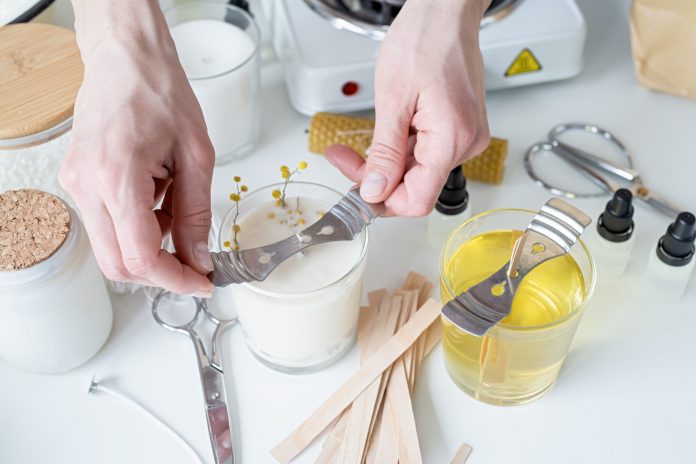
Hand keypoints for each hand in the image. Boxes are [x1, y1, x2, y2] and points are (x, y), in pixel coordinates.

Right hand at [60, 1, 213, 295]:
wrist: (126, 60)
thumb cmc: (162, 94)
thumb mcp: (197, 155)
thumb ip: (197, 213)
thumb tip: (198, 258)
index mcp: (117, 177)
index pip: (139, 257)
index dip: (174, 279)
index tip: (202, 281)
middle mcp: (86, 186)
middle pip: (118, 266)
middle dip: (161, 271)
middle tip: (194, 259)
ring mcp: (75, 185)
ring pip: (111, 250)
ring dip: (149, 247)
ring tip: (175, 206)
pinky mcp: (75, 182)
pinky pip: (105, 226)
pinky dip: (136, 228)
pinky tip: (157, 198)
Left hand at [326, 0, 490, 215]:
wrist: (446, 12)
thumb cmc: (424, 39)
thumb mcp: (392, 98)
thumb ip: (385, 152)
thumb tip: (375, 190)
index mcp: (452, 138)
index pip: (418, 199)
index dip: (383, 202)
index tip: (355, 191)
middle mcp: (465, 142)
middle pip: (415, 185)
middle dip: (376, 177)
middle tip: (343, 159)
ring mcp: (464, 136)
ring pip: (418, 171)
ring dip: (385, 163)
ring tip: (355, 145)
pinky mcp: (459, 128)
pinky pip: (426, 153)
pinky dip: (400, 149)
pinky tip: (384, 134)